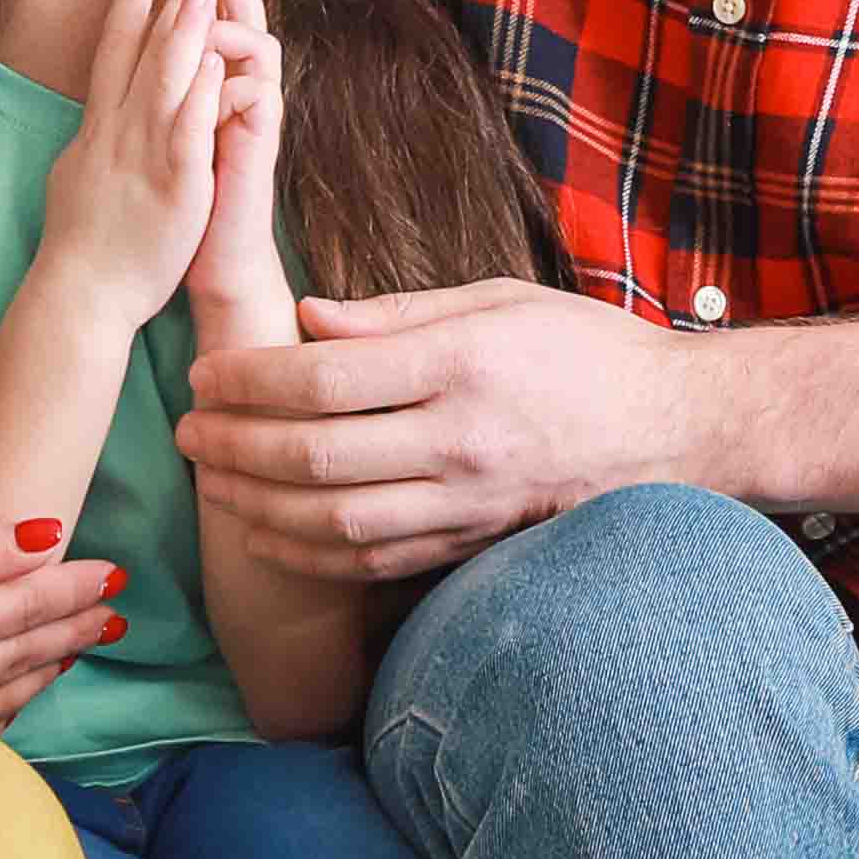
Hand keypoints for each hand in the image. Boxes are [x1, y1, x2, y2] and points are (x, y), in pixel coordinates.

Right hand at [0, 509, 126, 730]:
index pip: (25, 607)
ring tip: (81, 644)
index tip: (112, 574)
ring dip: (46, 669)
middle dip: (74, 630)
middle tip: (115, 611)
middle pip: (21, 655)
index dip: (74, 589)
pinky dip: (1, 707)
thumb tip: (46, 538)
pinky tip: (17, 688)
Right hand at [34, 0, 236, 323]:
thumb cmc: (80, 244)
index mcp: (97, 130)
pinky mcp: (177, 183)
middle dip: (170, 1)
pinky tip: (215, 56)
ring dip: (187, 26)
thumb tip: (94, 116)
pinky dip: (202, 88)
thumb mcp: (75, 177)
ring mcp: (147, 155)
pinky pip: (191, 126)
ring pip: (168, 77)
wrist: (83, 296)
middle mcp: (118, 132)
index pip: (112, 53)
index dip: (129, 5)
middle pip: (144, 53)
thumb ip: (93, 141)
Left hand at [176, 278, 699, 582]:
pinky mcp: (472, 545)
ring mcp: (468, 503)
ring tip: (207, 480)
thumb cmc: (584, 349)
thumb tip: (307, 320)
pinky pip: (373, 560)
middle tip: (183, 429)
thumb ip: (397, 313)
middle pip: (316, 456)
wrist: (675, 430)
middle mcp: (461, 440)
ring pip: (334, 522)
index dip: (249, 378)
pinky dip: (307, 552)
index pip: (327, 377)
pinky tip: (265, 532)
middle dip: (232, 445)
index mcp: (462, 363)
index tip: (204, 371)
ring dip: (255, 506)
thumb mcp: (499, 299)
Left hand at [188, 0, 290, 325]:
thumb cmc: (183, 200)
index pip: (208, 21)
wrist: (214, 259)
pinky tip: (218, 58)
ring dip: (231, 17)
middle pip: (241, 19)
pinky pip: (256, 94)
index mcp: (208, 88)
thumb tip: (134, 59)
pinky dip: (235, 73)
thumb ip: (162, 97)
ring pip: (255, 46)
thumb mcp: (163, 139)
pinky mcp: (258, 145)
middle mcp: (237, 94)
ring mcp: (252, 117)